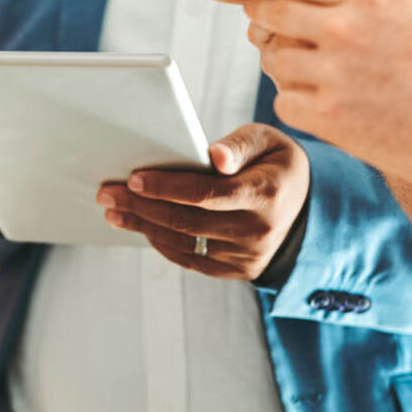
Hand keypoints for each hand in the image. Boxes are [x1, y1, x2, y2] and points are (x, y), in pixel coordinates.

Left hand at [97, 123, 308, 279]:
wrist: (304, 207)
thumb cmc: (274, 164)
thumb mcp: (266, 141)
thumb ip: (238, 144)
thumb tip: (215, 156)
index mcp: (267, 193)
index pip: (207, 194)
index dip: (166, 187)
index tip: (134, 179)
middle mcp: (259, 230)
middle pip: (187, 221)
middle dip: (141, 206)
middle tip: (107, 192)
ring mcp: (248, 256)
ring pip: (183, 243)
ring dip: (143, 226)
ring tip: (113, 209)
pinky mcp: (239, 270)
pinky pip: (191, 259)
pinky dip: (161, 243)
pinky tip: (139, 225)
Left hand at [214, 0, 411, 198]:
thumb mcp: (404, 0)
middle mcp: (344, 29)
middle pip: (268, 11)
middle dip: (262, 14)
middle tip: (271, 21)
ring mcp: (331, 75)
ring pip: (272, 57)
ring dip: (286, 61)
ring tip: (328, 70)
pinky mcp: (324, 117)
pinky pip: (282, 98)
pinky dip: (299, 100)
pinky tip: (334, 101)